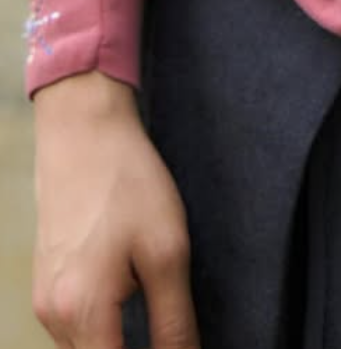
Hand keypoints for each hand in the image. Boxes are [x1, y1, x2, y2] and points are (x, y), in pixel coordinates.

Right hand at [31, 70, 199, 348]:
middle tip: (170, 328)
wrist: (83, 130)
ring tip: (150, 307)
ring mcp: (44, 301)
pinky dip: (102, 325)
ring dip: (115, 342)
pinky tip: (128, 290)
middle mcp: (53, 316)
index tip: (177, 347)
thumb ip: (174, 320)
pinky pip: (75, 327)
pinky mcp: (46, 284)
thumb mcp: (167, 250)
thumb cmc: (126, 181)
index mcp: (82, 312)